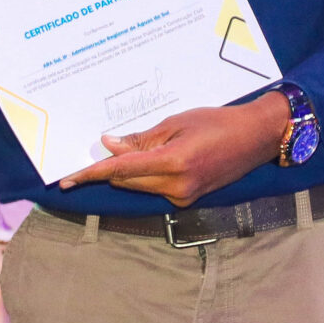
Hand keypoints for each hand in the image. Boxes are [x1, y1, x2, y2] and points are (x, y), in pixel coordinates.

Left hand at [53, 94, 289, 206]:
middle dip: (112, 166)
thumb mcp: (176, 123)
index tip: (68, 178)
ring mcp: (183, 197)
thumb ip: (141, 139)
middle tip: (108, 144)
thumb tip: (110, 146)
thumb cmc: (218, 122)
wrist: (256, 138)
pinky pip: (154, 188)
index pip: (120, 171)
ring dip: (129, 171)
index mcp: (172, 164)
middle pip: (125, 181)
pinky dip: (146, 175)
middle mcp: (176, 187)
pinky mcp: (188, 200)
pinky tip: (157, 157)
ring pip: (138, 186)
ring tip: (140, 147)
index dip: (91, 173)